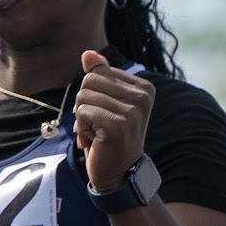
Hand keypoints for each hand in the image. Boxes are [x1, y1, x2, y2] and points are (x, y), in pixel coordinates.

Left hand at [75, 50, 154, 190]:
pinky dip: (82, 128)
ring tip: (97, 133)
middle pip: (89, 80)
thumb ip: (100, 76)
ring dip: (82, 118)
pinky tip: (95, 140)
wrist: (119, 171)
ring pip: (83, 96)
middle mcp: (143, 97)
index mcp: (144, 87)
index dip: (92, 93)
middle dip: (85, 103)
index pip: (98, 71)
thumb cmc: (110, 135)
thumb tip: (88, 54)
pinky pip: (82, 112)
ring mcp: (133, 111)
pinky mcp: (118, 124)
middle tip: (99, 125)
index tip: (106, 113)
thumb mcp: (106, 102)